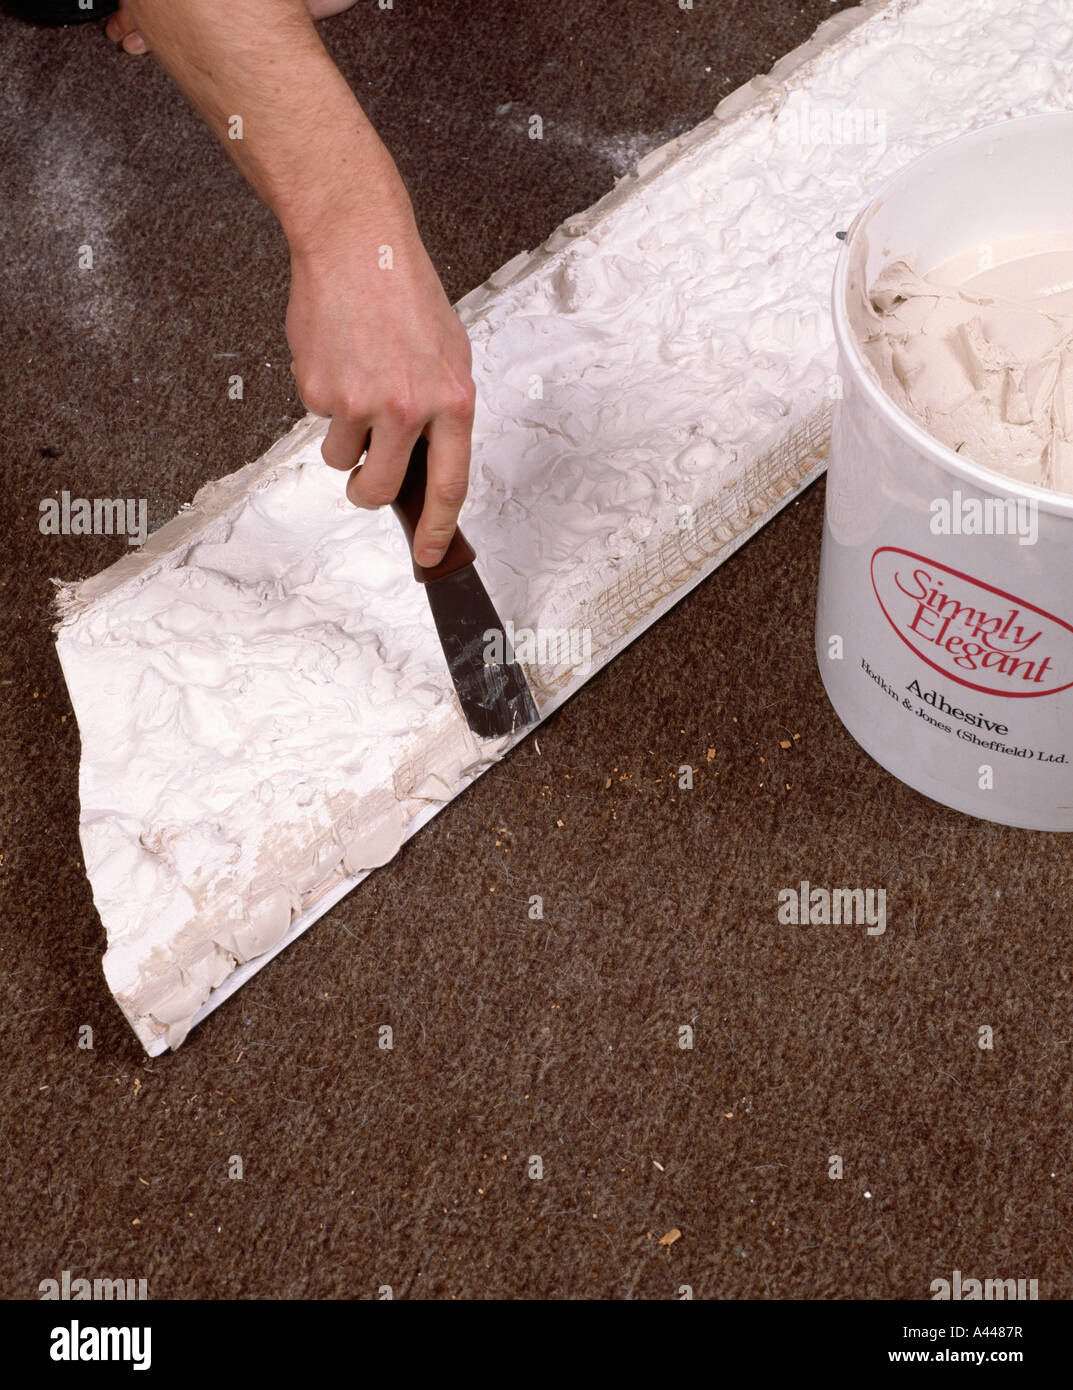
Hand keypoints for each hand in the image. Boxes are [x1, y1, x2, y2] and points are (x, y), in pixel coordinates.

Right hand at [287, 214, 476, 566]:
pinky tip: (338, 357)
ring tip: (355, 382)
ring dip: (343, 436)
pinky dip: (324, 397)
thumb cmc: (405, 293)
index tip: (430, 553)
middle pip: (380, 489)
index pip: (449, 485)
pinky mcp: (318, 389)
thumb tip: (428, 463)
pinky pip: (318, 419)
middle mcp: (408, 408)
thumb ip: (442, 412)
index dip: (437, 528)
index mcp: (453, 401)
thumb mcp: (449, 355)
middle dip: (367, 494)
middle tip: (365, 478)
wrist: (356, 244)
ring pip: (341, 458)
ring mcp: (360, 401)